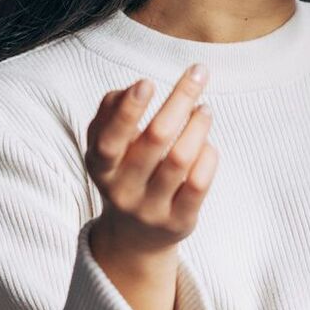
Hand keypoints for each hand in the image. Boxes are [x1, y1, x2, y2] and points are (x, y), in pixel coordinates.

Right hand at [84, 63, 219, 268]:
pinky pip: (198, 184)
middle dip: (178, 100)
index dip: (127, 111)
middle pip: (155, 139)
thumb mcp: (106, 148)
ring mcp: (151, 208)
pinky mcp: (179, 221)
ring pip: (180, 159)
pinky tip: (208, 142)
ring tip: (205, 108)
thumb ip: (109, 114)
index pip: (110, 138)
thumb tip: (130, 89)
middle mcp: (124, 189)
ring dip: (197, 125)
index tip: (147, 82)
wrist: (135, 236)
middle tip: (197, 74)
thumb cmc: (125, 173)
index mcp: (102, 167)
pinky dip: (208, 156)